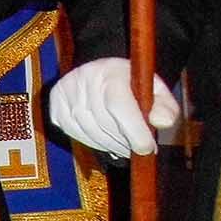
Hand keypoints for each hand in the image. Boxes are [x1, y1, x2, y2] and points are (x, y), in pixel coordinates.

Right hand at [48, 57, 177, 157]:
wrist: (104, 72)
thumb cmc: (133, 85)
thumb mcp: (156, 91)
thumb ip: (165, 107)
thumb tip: (160, 122)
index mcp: (111, 71)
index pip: (118, 104)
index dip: (133, 130)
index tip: (146, 149)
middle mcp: (84, 77)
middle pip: (103, 121)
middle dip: (124, 141)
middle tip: (138, 149)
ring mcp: (66, 90)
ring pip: (87, 130)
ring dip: (109, 145)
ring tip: (124, 146)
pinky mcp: (55, 102)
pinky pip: (72, 131)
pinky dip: (90, 141)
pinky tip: (104, 140)